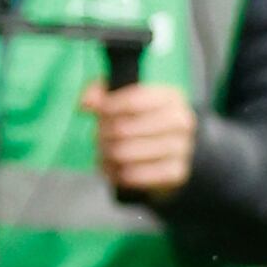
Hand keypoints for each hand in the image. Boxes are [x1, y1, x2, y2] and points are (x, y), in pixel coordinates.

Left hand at [83, 80, 196, 198]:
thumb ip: (102, 91)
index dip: (107, 108)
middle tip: (98, 136)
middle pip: (123, 129)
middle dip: (103, 133)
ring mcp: (181, 148)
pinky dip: (115, 172)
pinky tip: (113, 167)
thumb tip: (86, 102)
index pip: (131, 101)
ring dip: (105, 154)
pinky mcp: (175, 172)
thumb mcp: (127, 95)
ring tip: (103, 151)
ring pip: (124, 153)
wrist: (175, 147)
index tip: (98, 112)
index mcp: (170, 98)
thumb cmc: (144, 117)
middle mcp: (180, 121)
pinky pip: (133, 175)